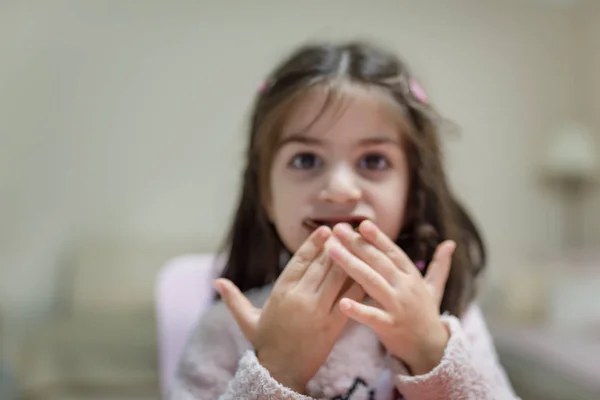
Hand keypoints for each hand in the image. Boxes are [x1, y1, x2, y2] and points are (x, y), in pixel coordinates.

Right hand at [215, 226, 363, 392]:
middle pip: (322, 265)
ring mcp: (319, 311)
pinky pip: (350, 298)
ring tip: (361, 244)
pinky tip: (369, 271)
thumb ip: (234, 299)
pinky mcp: (335, 325)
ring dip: (350, 259)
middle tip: (348, 229)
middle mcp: (301, 298)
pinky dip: (359, 283)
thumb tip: (217, 281)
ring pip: (338, 278)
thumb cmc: (266, 344)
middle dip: (336, 245)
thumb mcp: (247, 320)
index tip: (325, 230)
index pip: (299, 261)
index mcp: (281, 293)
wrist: (282, 373)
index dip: (313, 244)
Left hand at [327, 221, 455, 374]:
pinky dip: (357, 310)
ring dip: (349, 264)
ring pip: (371, 281)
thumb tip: (451, 243)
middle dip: (356, 243)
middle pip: (377, 261)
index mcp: (412, 277)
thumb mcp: (435, 288)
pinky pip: (371, 316)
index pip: (392, 252)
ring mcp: (397, 306)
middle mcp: (405, 288)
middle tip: (337, 229)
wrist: (431, 350)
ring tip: (331, 251)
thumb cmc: (426, 315)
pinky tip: (341, 302)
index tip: (362, 223)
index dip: (378, 237)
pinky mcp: (389, 326)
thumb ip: (440, 265)